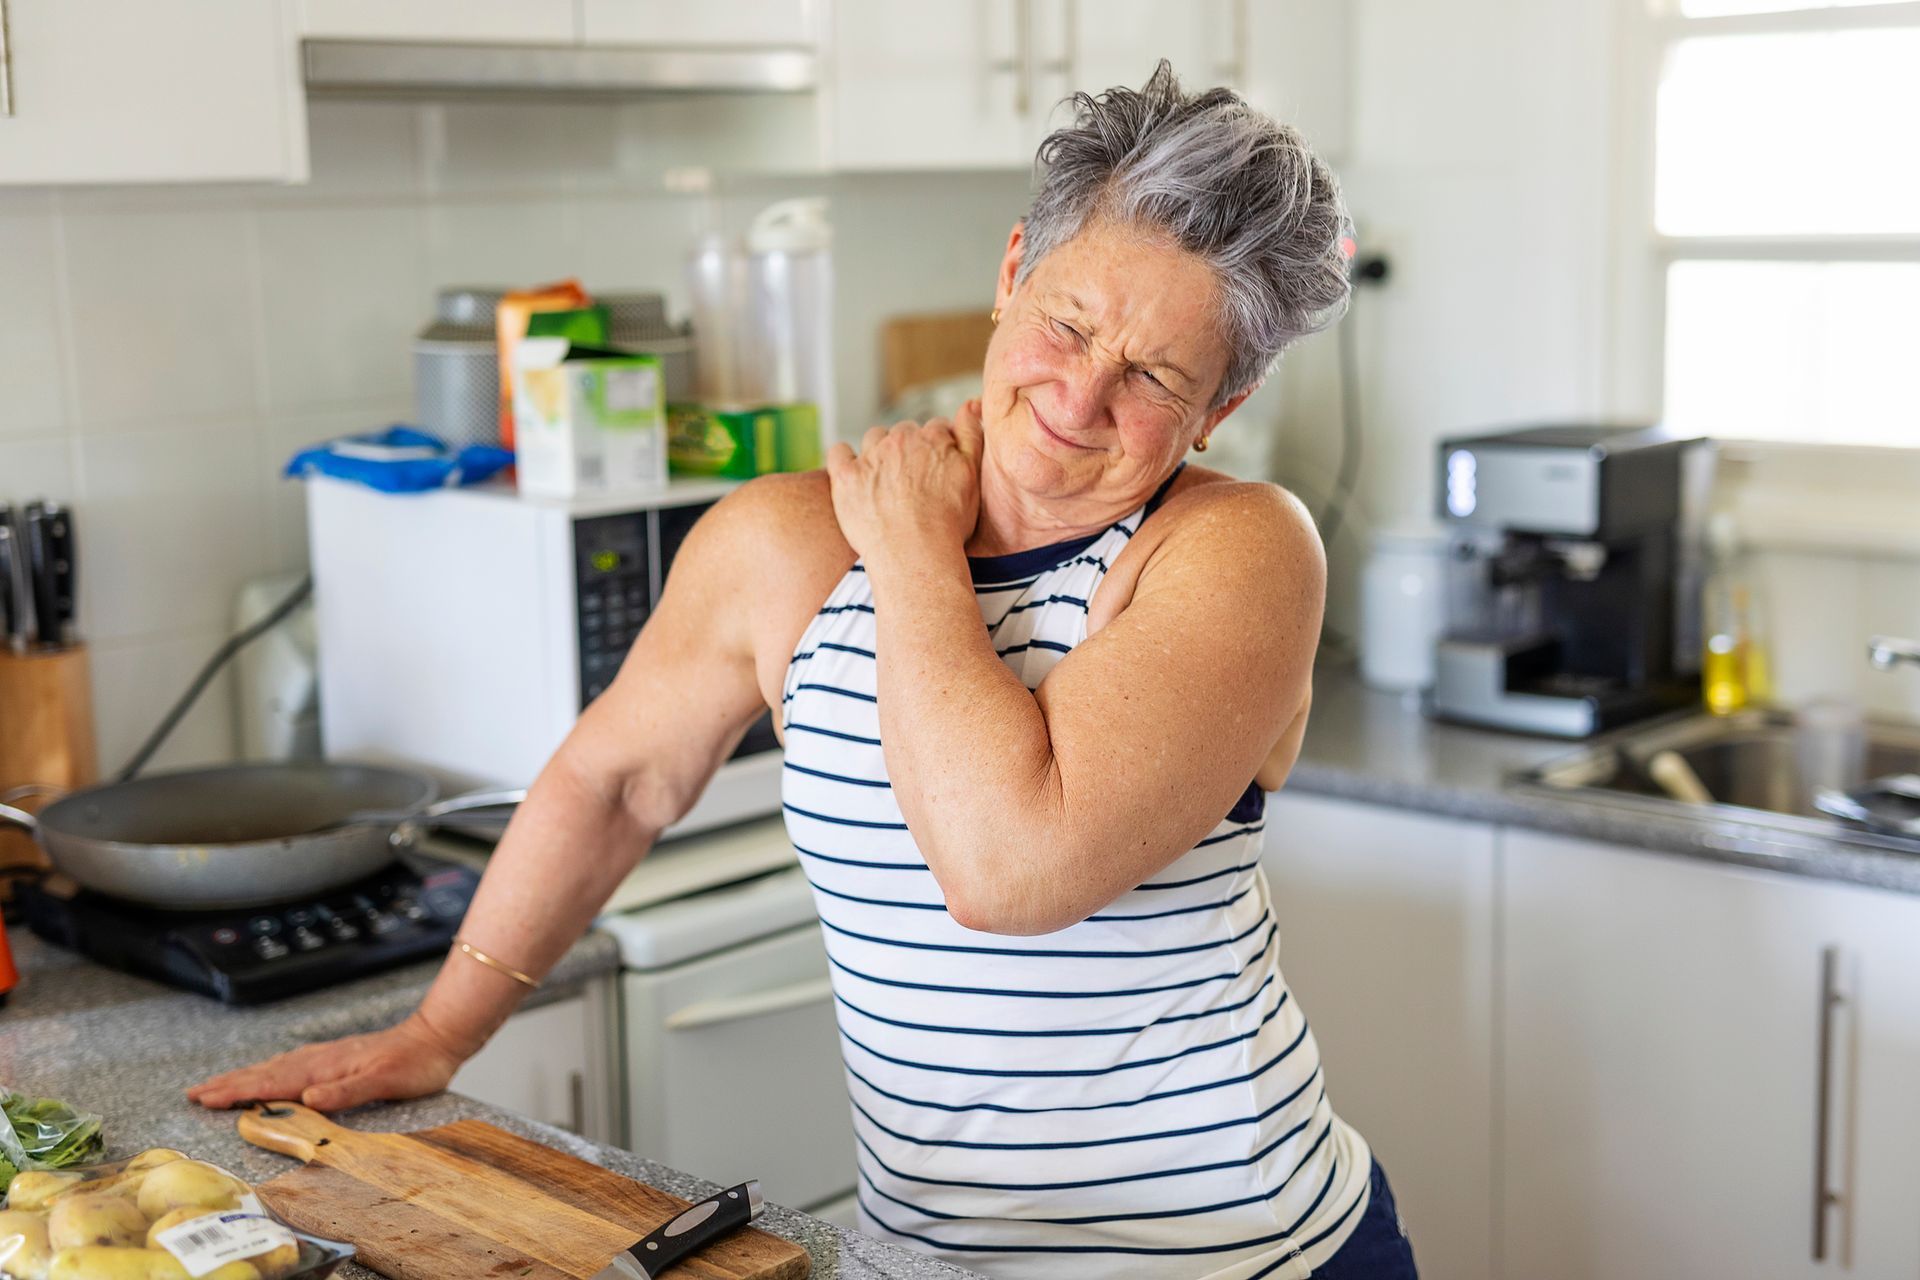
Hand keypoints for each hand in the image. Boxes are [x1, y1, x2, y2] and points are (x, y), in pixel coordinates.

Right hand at [186, 1014, 466, 1112]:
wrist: (438, 1036)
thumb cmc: (415, 1063)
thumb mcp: (385, 1081)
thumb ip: (347, 1090)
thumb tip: (307, 1099)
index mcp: (326, 1068)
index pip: (273, 1082)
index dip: (239, 1092)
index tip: (206, 1098)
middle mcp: (321, 1060)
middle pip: (266, 1073)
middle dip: (229, 1084)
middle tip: (194, 1093)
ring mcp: (328, 1057)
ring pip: (276, 1067)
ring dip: (245, 1076)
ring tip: (216, 1085)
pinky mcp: (337, 1058)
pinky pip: (292, 1066)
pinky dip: (270, 1072)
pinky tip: (267, 1075)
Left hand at [826, 399, 983, 561]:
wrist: (915, 553)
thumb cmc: (949, 523)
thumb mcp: (973, 476)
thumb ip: (972, 435)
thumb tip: (971, 404)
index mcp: (933, 438)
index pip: (935, 429)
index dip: (937, 447)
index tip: (935, 468)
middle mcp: (900, 441)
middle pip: (903, 432)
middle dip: (908, 449)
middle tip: (911, 479)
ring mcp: (870, 457)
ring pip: (873, 439)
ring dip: (878, 452)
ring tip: (884, 480)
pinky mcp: (845, 476)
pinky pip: (838, 452)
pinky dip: (843, 458)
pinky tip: (851, 473)